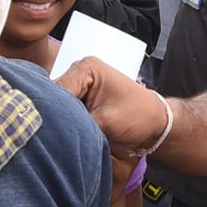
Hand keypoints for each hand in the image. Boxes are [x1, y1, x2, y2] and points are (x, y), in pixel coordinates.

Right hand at [55, 57, 170, 161]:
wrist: (155, 125)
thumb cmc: (139, 117)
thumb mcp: (105, 121)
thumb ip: (77, 123)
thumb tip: (53, 130)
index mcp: (86, 68)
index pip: (55, 90)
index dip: (51, 112)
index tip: (51, 132)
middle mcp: (78, 74)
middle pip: (53, 97)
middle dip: (53, 118)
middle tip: (54, 138)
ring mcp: (77, 88)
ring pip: (55, 107)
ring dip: (58, 123)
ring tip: (60, 138)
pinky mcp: (79, 102)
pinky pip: (63, 113)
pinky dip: (64, 125)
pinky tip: (64, 136)